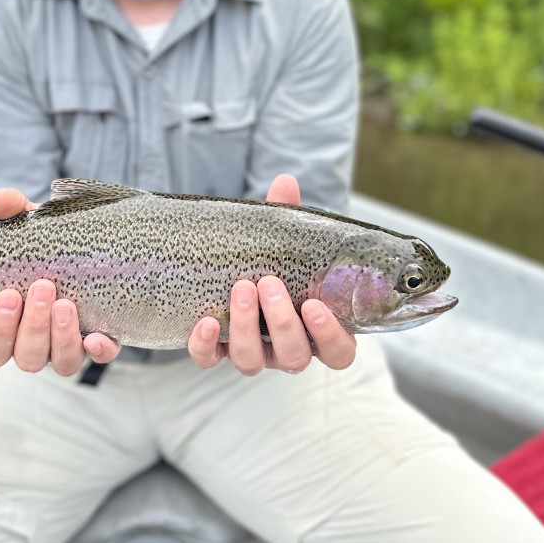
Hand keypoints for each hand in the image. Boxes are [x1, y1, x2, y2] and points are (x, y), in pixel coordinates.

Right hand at [0, 188, 120, 375]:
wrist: (85, 249)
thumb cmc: (44, 248)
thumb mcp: (28, 229)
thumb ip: (13, 215)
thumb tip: (2, 200)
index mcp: (9, 327)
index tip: (9, 294)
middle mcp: (36, 345)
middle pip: (27, 357)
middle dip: (34, 325)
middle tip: (43, 287)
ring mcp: (68, 347)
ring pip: (61, 362)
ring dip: (62, 337)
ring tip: (66, 304)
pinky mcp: (100, 342)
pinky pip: (99, 357)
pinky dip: (99, 350)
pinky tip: (97, 338)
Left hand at [187, 173, 356, 375]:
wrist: (230, 268)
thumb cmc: (274, 261)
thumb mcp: (285, 242)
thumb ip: (289, 217)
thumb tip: (285, 182)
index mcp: (316, 329)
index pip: (338, 352)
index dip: (331, 336)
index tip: (315, 305)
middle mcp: (287, 348)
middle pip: (294, 356)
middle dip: (281, 321)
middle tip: (269, 283)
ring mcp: (253, 353)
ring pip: (253, 361)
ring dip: (247, 327)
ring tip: (242, 288)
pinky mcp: (218, 352)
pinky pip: (210, 359)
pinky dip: (206, 345)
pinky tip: (205, 321)